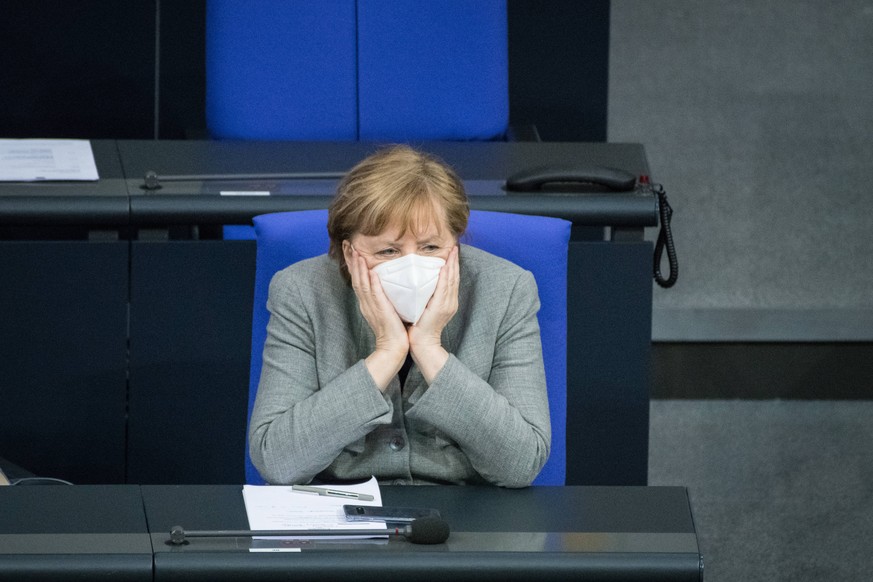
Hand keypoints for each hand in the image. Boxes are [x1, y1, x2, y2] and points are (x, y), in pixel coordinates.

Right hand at [346, 246, 408, 389]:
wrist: (393, 347)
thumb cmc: (393, 328)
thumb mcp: (385, 308)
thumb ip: (383, 296)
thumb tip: (384, 282)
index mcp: (366, 302)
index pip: (357, 279)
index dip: (353, 264)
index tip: (350, 249)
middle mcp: (365, 303)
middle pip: (355, 278)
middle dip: (351, 261)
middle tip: (348, 244)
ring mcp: (371, 307)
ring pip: (361, 284)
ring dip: (358, 268)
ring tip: (355, 252)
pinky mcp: (380, 311)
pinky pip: (374, 295)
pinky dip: (372, 283)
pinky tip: (371, 272)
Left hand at [408, 245, 458, 381]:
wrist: (423, 344)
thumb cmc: (420, 327)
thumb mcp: (425, 308)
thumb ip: (426, 296)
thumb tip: (420, 283)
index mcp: (447, 301)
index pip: (451, 280)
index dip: (452, 266)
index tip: (452, 252)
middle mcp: (450, 302)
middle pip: (454, 277)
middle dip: (455, 261)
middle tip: (455, 247)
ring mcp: (448, 304)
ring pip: (451, 280)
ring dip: (452, 265)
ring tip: (452, 252)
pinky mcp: (441, 307)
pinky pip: (444, 288)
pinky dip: (446, 276)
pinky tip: (445, 266)